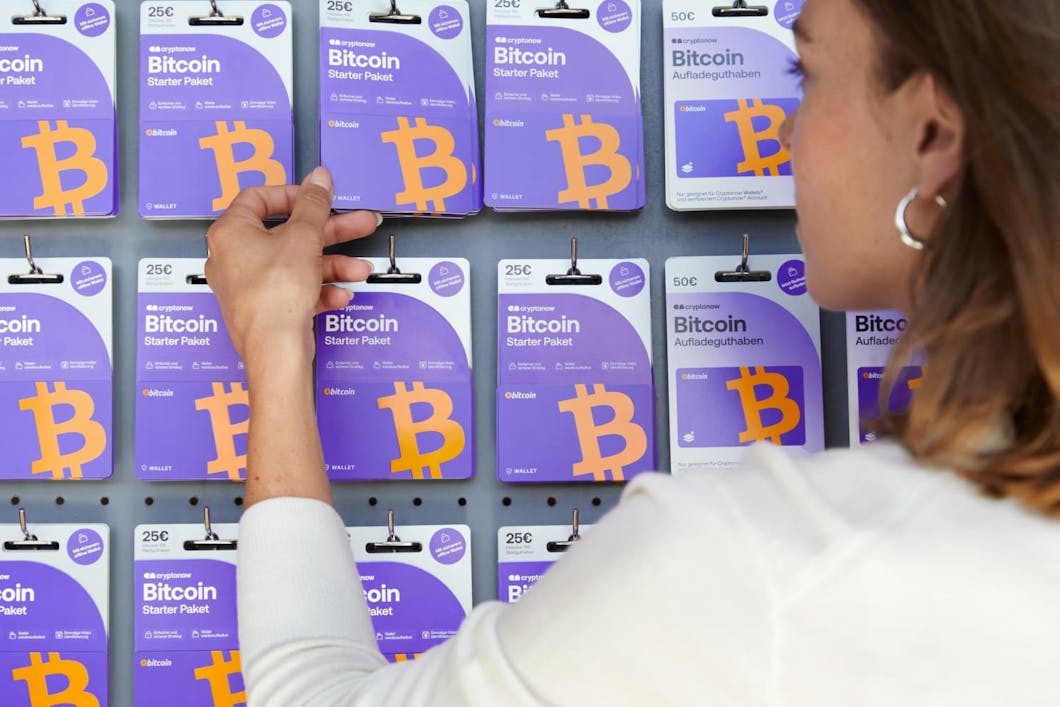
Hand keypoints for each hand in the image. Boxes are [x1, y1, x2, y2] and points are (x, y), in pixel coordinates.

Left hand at [205, 167, 379, 368]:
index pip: (259, 198)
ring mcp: (249, 285)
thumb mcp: (304, 238)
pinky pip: (296, 289)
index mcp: (231, 232)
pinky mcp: (266, 308)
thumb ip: (315, 204)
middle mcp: (233, 257)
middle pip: (288, 233)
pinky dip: (320, 289)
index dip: (295, 195)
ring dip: (332, 265)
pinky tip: (339, 293)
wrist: (275, 349)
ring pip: (297, 264)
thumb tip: (318, 179)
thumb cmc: (273, 298)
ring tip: (358, 268)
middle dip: (330, 233)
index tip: (319, 197)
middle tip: (356, 225)